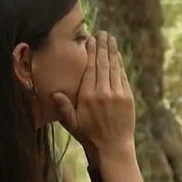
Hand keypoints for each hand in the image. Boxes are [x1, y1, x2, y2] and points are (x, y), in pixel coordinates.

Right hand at [53, 31, 135, 156]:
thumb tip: (53, 93)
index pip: (90, 68)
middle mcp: (103, 92)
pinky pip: (124, 77)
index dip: (91, 52)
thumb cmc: (89, 136)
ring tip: (111, 39)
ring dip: (113, 52)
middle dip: (103, 46)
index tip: (90, 40)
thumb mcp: (72, 123)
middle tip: (102, 33)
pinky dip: (121, 65)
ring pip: (115, 68)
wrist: (113, 148)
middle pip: (103, 64)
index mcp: (88, 96)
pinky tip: (119, 56)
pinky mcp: (128, 98)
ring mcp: (118, 94)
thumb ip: (63, 107)